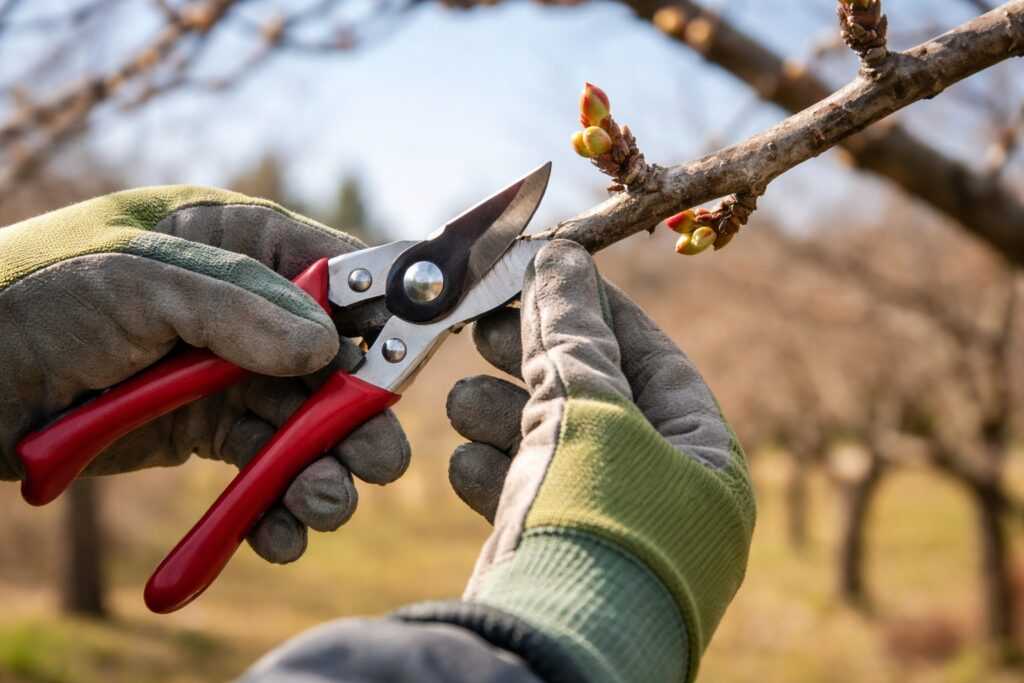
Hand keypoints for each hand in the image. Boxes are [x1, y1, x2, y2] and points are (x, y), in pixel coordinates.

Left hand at [0, 186, 409, 563]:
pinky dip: (274, 504)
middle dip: (357, 417)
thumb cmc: (34, 296)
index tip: (411, 358)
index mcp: (238, 242)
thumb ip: (238, 308)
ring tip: (323, 508)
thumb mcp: (139, 278)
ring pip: (302, 423)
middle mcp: (244, 307)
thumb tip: (325, 348)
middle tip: (378, 463)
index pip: (336, 272)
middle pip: (333, 362)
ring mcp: (225, 373)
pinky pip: (258, 467)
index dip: (380, 313)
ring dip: (320, 470)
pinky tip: (281, 534)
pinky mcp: (202, 432)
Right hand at [436, 240, 753, 681]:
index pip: (655, 360)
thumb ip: (573, 333)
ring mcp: (612, 532)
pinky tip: (463, 458)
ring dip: (505, 414)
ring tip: (461, 395)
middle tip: (484, 322)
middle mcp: (668, 498)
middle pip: (598, 400)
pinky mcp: (560, 558)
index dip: (598, 311)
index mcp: (706, 460)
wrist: (549, 651)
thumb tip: (560, 260)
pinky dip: (496, 470)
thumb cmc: (596, 524)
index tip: (547, 276)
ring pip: (554, 448)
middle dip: (536, 360)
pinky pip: (530, 496)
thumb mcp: (589, 409)